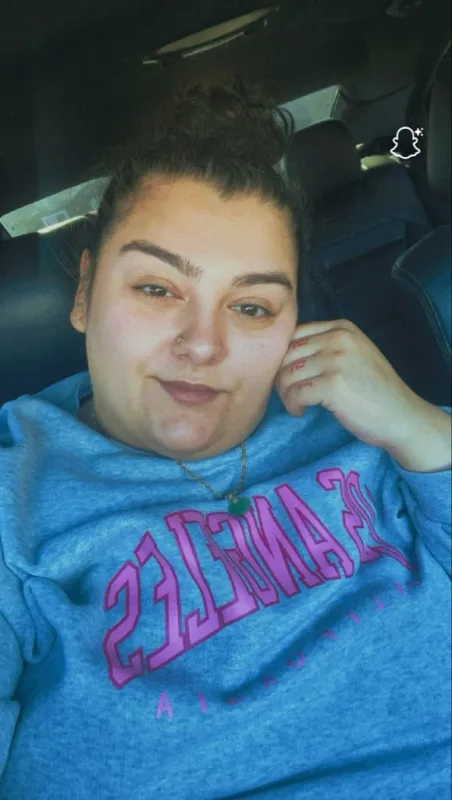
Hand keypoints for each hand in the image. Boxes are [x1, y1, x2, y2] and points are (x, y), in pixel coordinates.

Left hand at [274, 318, 425, 450]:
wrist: (402, 416)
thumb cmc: (375, 390)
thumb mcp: (354, 354)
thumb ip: (325, 347)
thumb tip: (282, 355)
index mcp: (342, 328)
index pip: (295, 333)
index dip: (284, 357)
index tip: (290, 376)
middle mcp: (339, 338)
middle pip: (287, 353)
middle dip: (282, 377)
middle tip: (291, 394)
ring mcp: (336, 361)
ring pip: (287, 374)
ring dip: (286, 394)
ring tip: (298, 405)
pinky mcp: (333, 385)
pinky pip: (295, 393)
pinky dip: (293, 405)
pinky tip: (301, 411)